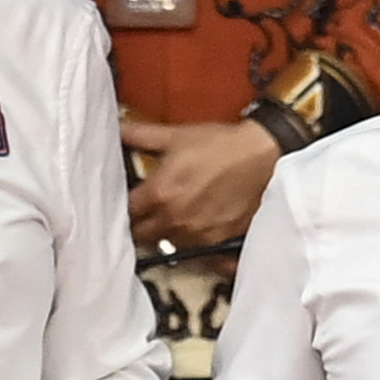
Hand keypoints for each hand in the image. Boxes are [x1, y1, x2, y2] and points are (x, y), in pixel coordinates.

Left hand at [119, 114, 279, 252]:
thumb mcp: (176, 136)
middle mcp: (174, 219)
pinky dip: (190, 240)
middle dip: (140, 224)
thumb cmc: (220, 144)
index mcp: (159, 193)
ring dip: (165, 234)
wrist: (262, 155)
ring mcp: (197, 233)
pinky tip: (193, 226)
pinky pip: (194, 249)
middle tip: (146, 213)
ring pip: (167, 244)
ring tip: (171, 219)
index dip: (125, 205)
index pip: (126, 211)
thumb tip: (117, 129)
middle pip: (141, 235)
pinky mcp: (218, 240)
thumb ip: (140, 135)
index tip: (130, 200)